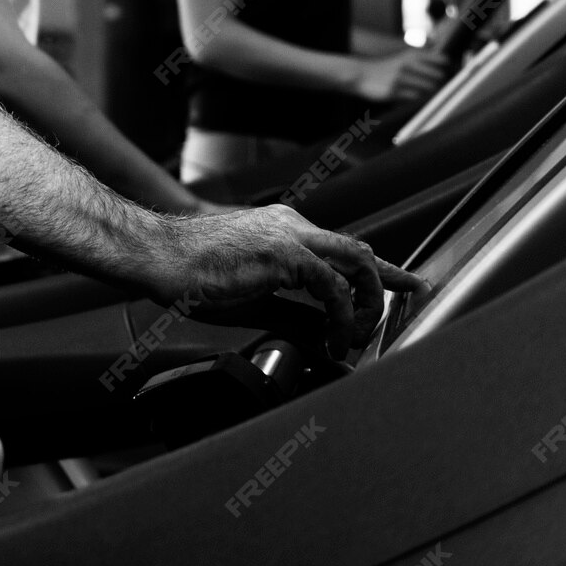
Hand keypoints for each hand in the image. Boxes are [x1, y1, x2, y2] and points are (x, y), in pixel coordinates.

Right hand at [145, 205, 426, 357]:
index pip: (343, 250)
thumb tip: (325, 334)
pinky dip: (341, 318)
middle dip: (388, 281)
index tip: (405, 283)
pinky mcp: (284, 253)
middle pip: (360, 251)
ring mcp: (290, 235)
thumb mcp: (254, 299)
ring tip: (358, 335)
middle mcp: (292, 225)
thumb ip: (294, 313)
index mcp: (283, 230)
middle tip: (407, 304)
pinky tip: (332, 340)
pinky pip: (333, 287)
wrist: (159, 257)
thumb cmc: (192, 275)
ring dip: (367, 301)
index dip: (380, 270)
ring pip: (357, 262)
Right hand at [352, 47, 450, 103]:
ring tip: (428, 94)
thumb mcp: (402, 57)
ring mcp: (400, 78)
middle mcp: (407, 65)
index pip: (440, 60)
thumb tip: (443, 62)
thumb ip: (421, 57)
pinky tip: (415, 98)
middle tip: (438, 86)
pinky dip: (418, 98)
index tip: (447, 73)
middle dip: (440, 83)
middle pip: (437, 75)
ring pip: (427, 87)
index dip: (447, 68)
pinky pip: (414, 97)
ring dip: (430, 92)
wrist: (360, 74)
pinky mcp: (393, 91)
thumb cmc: (384, 68)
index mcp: (411, 55)